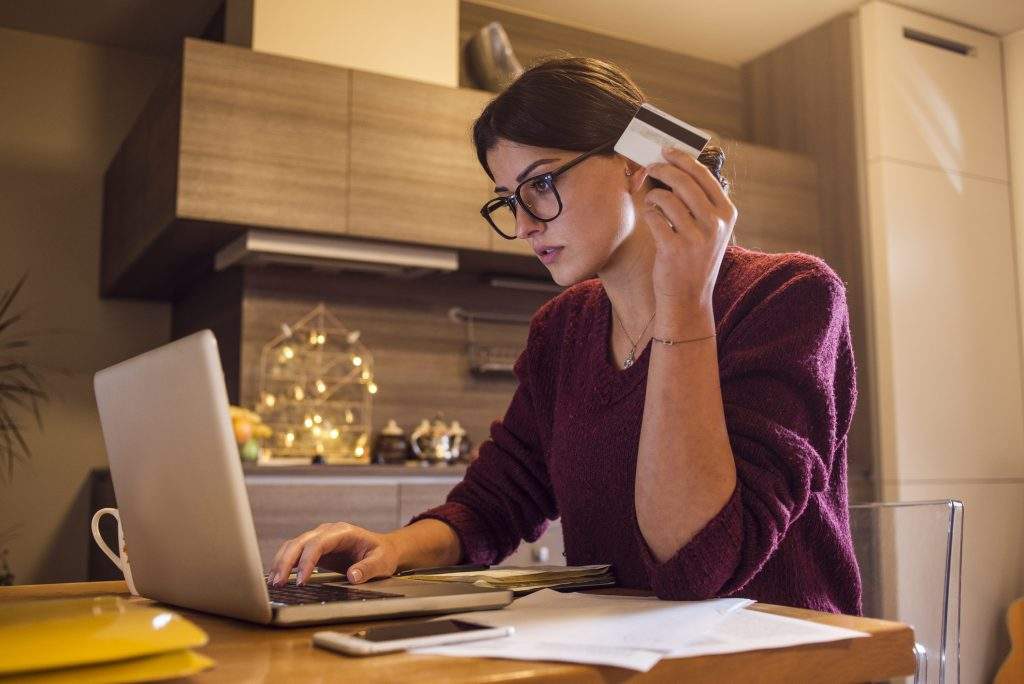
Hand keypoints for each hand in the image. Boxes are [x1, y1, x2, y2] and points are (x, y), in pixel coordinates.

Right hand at [267, 522, 399, 586]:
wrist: (383, 549)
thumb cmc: (382, 554)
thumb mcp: (382, 562)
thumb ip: (368, 568)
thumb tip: (353, 576)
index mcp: (343, 531)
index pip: (318, 543)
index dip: (307, 561)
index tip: (302, 580)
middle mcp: (328, 531)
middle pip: (300, 542)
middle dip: (286, 562)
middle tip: (278, 583)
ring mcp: (319, 538)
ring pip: (293, 545)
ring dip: (281, 562)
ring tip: (274, 582)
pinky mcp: (315, 548)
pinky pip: (295, 552)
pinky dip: (284, 563)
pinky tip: (277, 577)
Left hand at [642, 147, 737, 315]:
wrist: (689, 298)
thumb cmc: (695, 260)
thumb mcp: (710, 231)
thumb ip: (701, 203)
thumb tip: (678, 170)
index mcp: (727, 214)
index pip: (704, 176)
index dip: (683, 159)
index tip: (667, 151)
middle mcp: (715, 224)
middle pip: (684, 182)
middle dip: (663, 170)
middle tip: (650, 167)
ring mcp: (696, 237)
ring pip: (667, 198)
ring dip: (654, 196)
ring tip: (652, 201)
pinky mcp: (675, 249)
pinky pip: (655, 218)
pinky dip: (649, 214)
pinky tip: (652, 219)